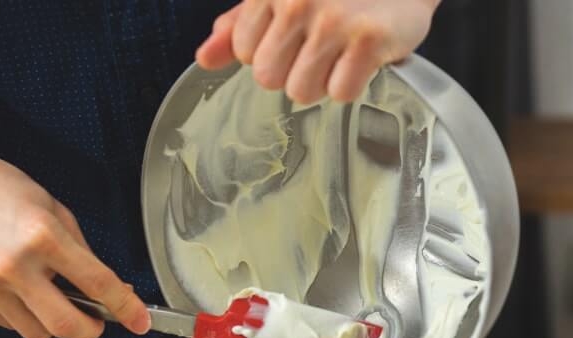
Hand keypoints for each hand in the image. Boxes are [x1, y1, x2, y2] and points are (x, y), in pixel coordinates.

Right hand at [0, 140, 149, 337]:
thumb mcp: (54, 209)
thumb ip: (83, 253)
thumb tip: (111, 290)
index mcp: (43, 236)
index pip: (97, 285)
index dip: (125, 308)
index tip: (139, 322)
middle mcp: (15, 266)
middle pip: (68, 327)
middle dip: (91, 329)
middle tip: (97, 319)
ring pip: (39, 333)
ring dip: (55, 323)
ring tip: (49, 293)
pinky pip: (12, 325)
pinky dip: (26, 316)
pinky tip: (20, 288)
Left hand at [196, 0, 439, 103]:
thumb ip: (239, 25)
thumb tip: (204, 58)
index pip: (243, 52)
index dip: (269, 51)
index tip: (294, 37)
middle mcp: (297, 1)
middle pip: (268, 78)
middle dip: (292, 71)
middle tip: (319, 49)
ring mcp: (333, 21)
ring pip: (301, 91)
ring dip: (322, 82)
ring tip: (339, 54)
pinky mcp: (367, 40)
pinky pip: (340, 93)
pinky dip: (352, 84)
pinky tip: (360, 59)